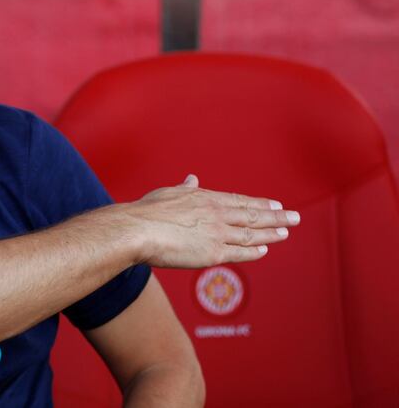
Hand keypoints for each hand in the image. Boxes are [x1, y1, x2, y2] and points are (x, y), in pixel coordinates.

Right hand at [124, 174, 298, 268]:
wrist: (138, 231)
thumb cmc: (147, 212)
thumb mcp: (168, 193)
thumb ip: (185, 188)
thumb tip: (192, 178)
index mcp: (205, 198)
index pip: (239, 200)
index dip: (259, 203)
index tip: (275, 204)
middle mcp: (216, 214)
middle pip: (252, 215)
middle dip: (276, 216)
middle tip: (294, 217)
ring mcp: (217, 234)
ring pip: (251, 234)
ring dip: (271, 233)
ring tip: (285, 232)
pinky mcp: (213, 253)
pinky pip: (240, 253)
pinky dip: (254, 251)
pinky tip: (264, 250)